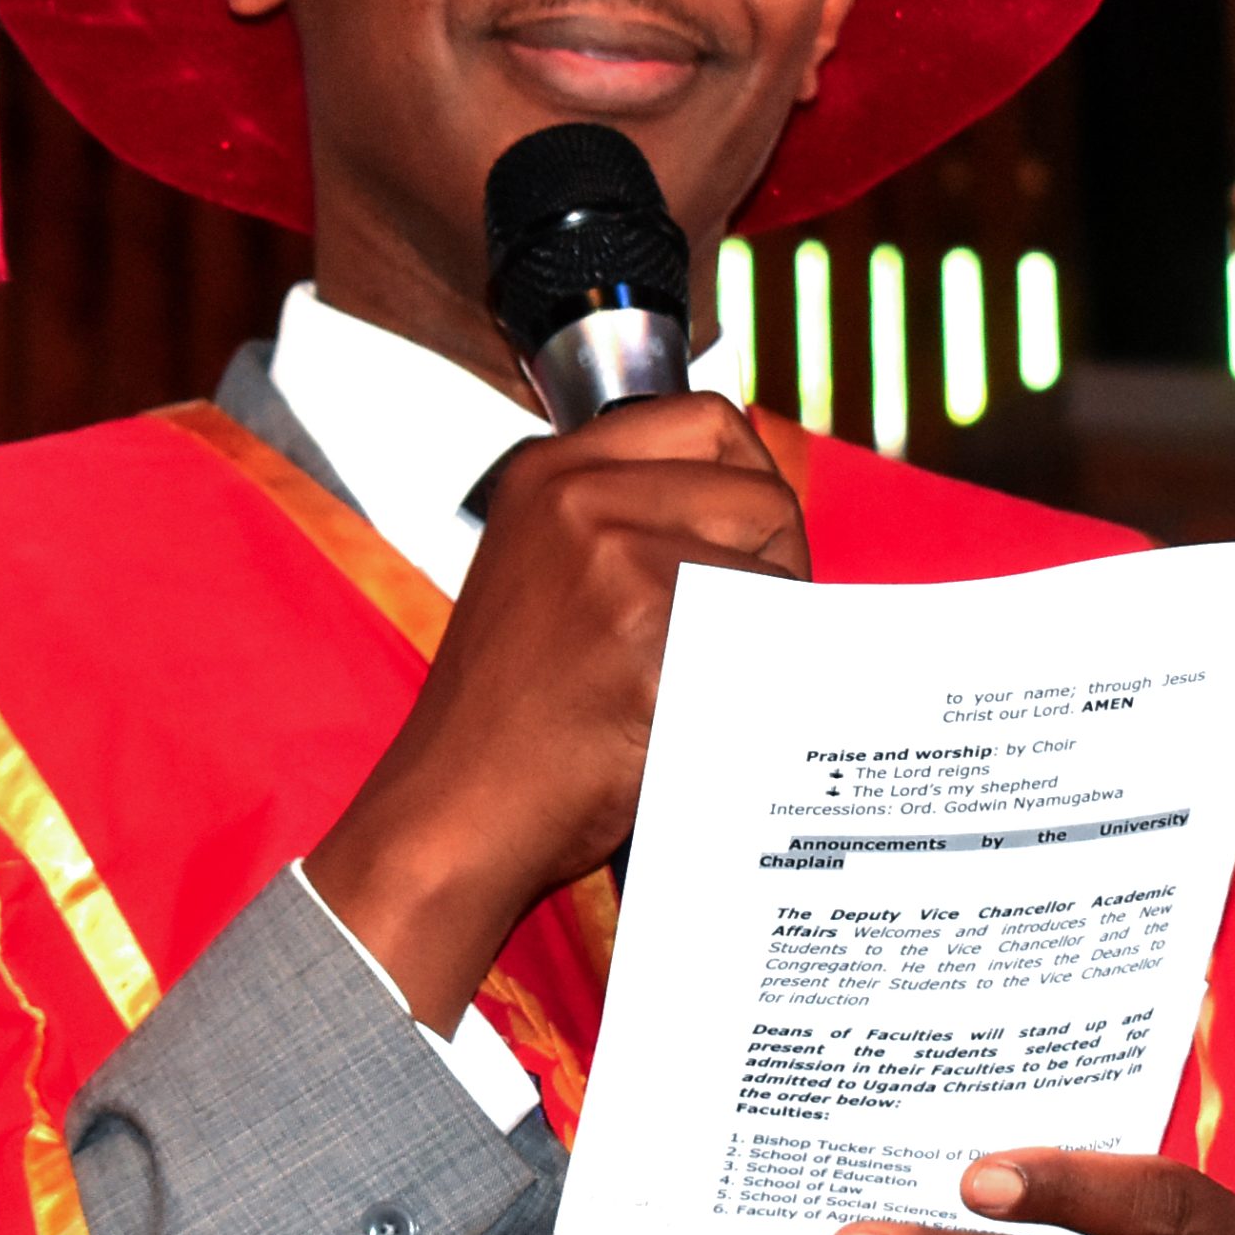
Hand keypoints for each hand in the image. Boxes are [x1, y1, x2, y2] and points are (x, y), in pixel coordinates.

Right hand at [305, 391, 807, 1034]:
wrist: (453, 813)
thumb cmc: (508, 720)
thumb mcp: (542, 576)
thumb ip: (627, 524)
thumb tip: (761, 512)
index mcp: (548, 473)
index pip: (706, 421)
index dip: (750, 483)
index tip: (752, 544)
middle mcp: (575, 497)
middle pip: (760, 491)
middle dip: (781, 563)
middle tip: (747, 634)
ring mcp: (610, 560)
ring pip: (775, 568)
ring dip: (773, 629)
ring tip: (712, 682)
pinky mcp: (646, 631)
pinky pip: (765, 639)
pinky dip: (756, 683)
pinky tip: (702, 716)